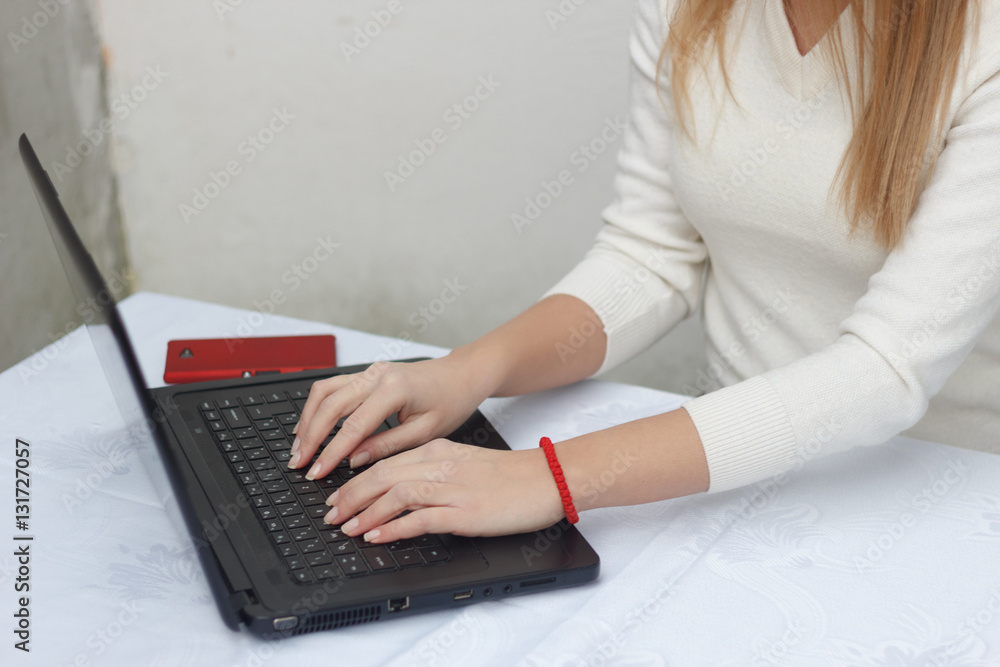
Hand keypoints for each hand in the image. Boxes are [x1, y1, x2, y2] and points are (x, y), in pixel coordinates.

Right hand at [290, 357, 493, 479]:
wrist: (461, 375)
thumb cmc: (450, 402)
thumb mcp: (425, 432)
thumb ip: (386, 446)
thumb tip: (353, 460)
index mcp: (394, 389)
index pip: (352, 426)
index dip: (331, 452)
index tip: (317, 472)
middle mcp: (377, 375)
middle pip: (330, 405)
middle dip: (310, 437)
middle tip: (299, 463)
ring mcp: (369, 371)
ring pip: (325, 391)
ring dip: (308, 419)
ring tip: (299, 447)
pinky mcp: (367, 373)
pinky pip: (333, 387)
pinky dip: (317, 406)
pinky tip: (310, 425)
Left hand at [322, 439, 565, 542]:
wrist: (548, 479)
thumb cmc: (510, 476)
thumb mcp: (465, 464)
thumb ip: (433, 472)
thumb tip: (401, 490)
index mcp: (439, 451)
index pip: (386, 462)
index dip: (355, 481)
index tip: (337, 497)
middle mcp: (441, 465)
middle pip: (383, 475)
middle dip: (350, 496)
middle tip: (330, 515)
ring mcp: (453, 488)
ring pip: (396, 493)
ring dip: (365, 511)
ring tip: (346, 528)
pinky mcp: (466, 510)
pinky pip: (421, 517)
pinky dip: (394, 526)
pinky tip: (378, 536)